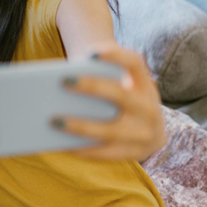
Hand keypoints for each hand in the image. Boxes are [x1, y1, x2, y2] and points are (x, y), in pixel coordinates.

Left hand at [57, 46, 165, 161]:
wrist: (153, 133)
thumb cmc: (125, 100)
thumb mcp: (124, 84)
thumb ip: (101, 76)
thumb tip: (63, 79)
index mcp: (144, 84)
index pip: (134, 62)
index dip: (115, 55)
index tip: (91, 52)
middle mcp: (148, 108)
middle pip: (120, 95)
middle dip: (92, 87)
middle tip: (64, 80)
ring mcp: (144, 134)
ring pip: (109, 131)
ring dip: (80, 126)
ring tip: (53, 120)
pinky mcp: (133, 154)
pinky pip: (103, 153)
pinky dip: (80, 148)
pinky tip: (58, 143)